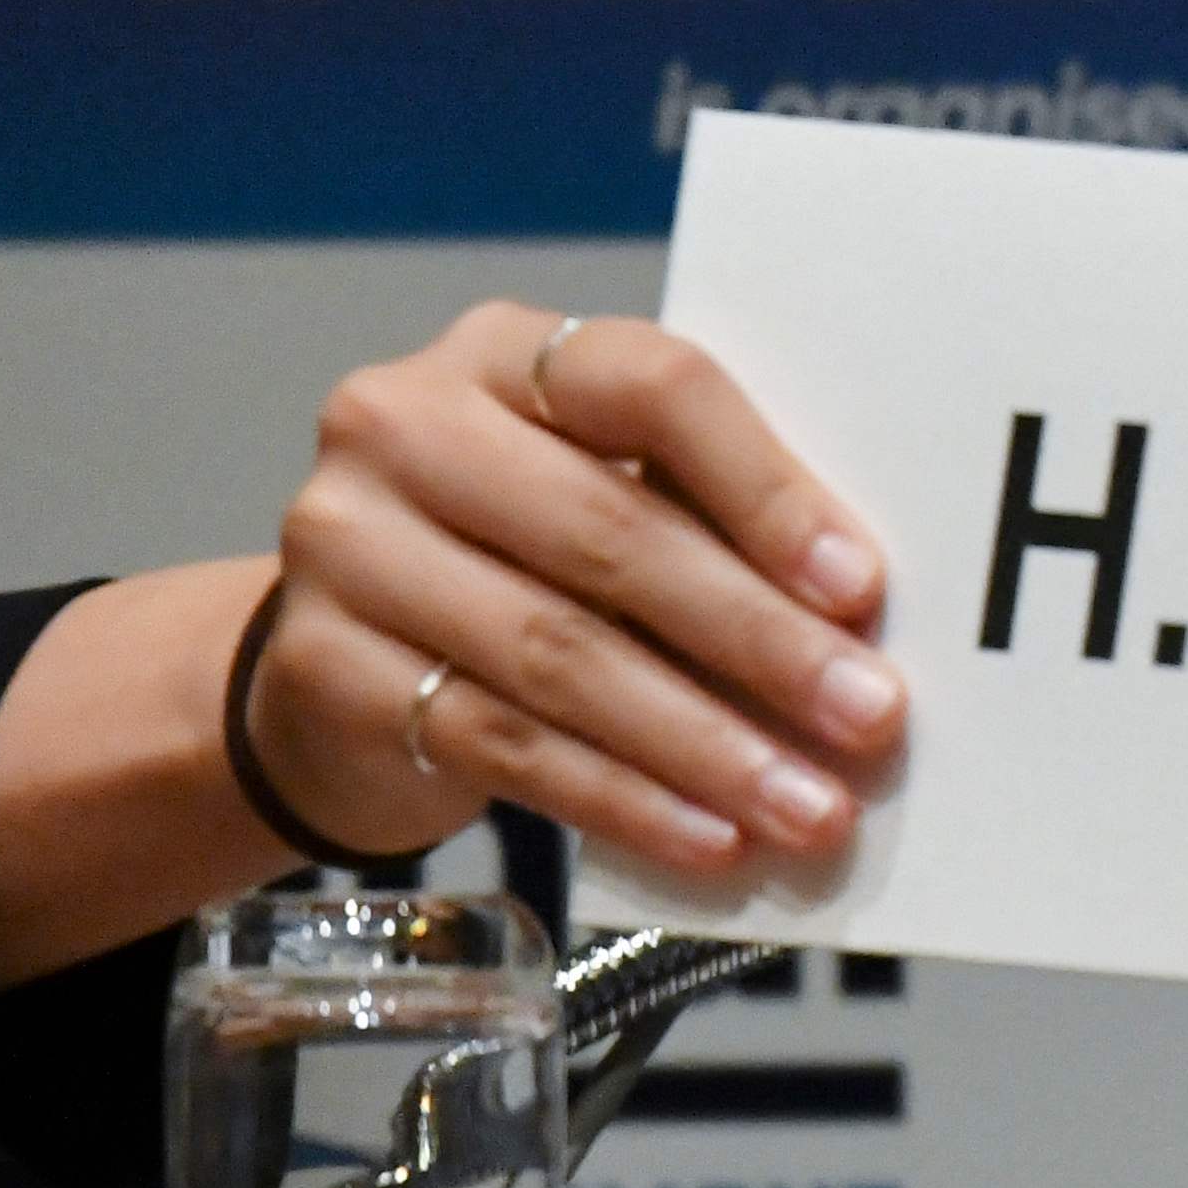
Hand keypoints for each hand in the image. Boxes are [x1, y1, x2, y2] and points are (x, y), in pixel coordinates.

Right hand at [246, 303, 903, 875]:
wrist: (340, 647)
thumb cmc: (525, 547)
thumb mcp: (612, 487)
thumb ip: (713, 515)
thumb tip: (863, 618)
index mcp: (508, 350)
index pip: (655, 387)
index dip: (766, 490)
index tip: (861, 586)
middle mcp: (405, 425)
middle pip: (610, 533)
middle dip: (757, 638)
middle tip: (867, 714)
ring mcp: (346, 547)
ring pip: (558, 656)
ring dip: (704, 744)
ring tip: (809, 804)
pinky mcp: (320, 671)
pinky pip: (501, 745)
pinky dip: (622, 800)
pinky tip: (709, 836)